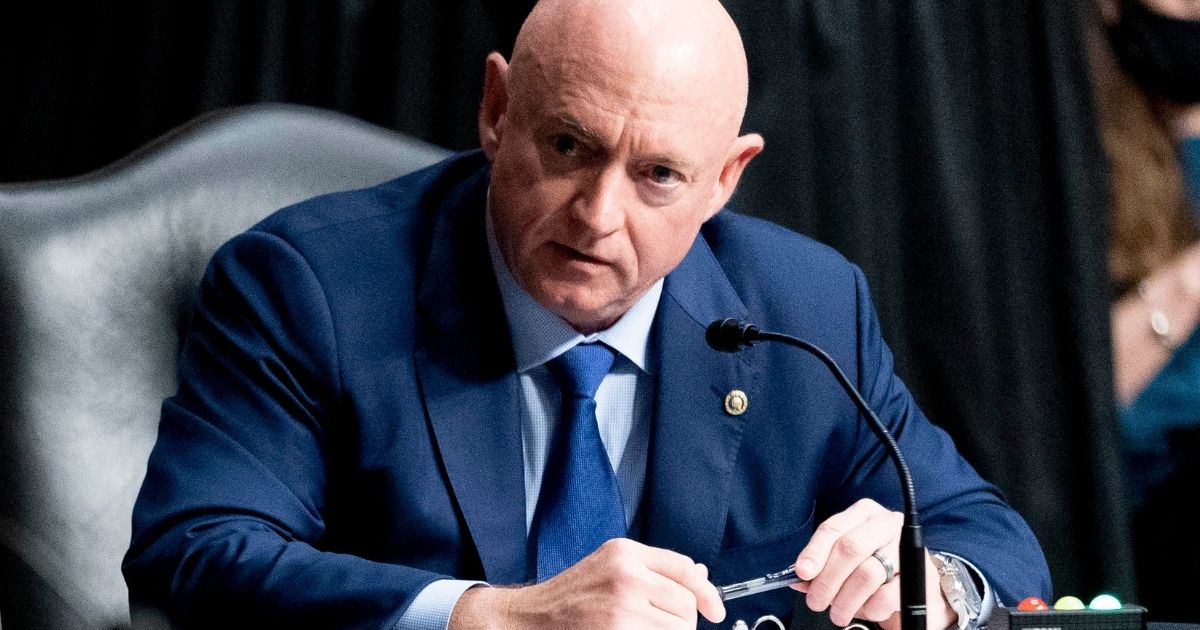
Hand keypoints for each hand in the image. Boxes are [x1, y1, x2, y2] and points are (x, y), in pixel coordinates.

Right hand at [448, 538, 725, 629]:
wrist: (527, 621)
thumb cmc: (567, 599)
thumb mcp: (609, 569)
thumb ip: (654, 571)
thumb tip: (700, 577)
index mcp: (624, 553)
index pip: (685, 569)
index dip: (706, 594)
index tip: (715, 612)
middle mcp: (625, 575)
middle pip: (685, 605)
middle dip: (680, 623)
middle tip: (658, 627)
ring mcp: (621, 608)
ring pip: (678, 629)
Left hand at [790, 499, 954, 629]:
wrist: (915, 586)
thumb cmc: (874, 567)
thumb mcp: (846, 561)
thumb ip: (822, 566)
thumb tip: (797, 577)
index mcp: (863, 513)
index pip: (833, 528)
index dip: (814, 552)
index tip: (802, 573)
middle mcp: (886, 523)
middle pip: (849, 548)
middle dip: (827, 579)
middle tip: (816, 601)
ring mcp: (906, 548)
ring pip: (866, 574)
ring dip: (845, 600)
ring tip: (838, 613)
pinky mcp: (921, 575)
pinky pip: (886, 596)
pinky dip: (870, 609)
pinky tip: (865, 610)